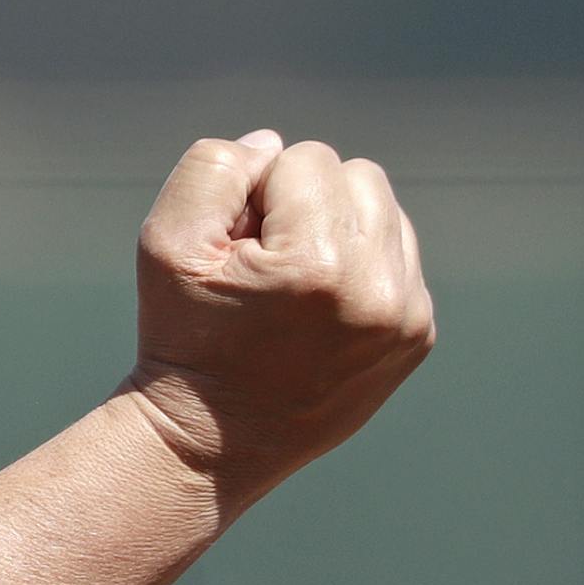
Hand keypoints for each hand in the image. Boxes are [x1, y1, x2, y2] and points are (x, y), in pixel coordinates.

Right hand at [127, 130, 436, 491]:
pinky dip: (358, 267)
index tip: (234, 254)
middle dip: (304, 204)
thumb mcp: (164, 243)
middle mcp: (377, 289)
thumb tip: (274, 146)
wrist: (213, 438)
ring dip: (336, 229)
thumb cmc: (184, 335)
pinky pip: (399, 256)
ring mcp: (407, 316)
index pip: (302, 157)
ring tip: (292, 285)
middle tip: (263, 266)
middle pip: (357, 175)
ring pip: (384, 210)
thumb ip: (214, 169)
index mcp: (316, 264)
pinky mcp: (418, 334)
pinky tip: (318, 309)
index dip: (254, 195)